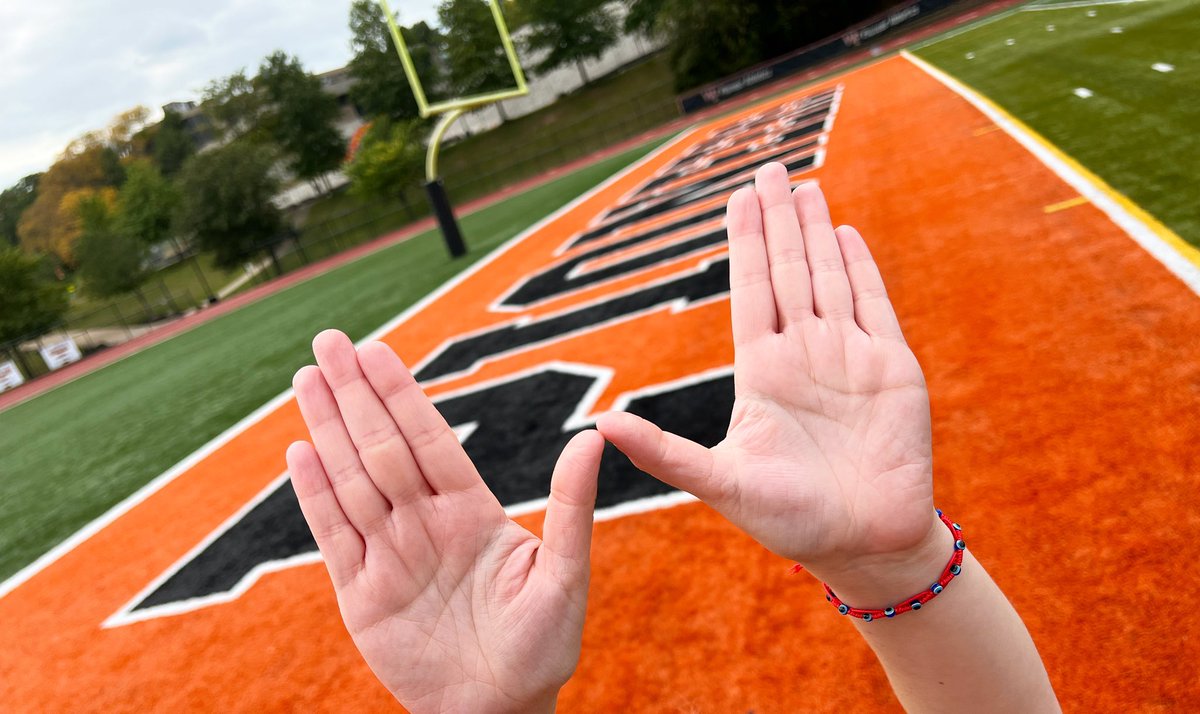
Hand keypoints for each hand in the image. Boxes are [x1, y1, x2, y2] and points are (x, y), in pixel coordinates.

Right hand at [287, 330, 603, 712]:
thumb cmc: (542, 646)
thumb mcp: (565, 576)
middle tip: (328, 339)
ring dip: (328, 428)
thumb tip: (593, 438)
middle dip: (355, 393)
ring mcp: (390, 554)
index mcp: (471, 511)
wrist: (500, 710)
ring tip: (307, 377)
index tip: (377, 349)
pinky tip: (300, 451)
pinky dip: (315, 495)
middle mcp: (425, 522)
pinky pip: (333, 535)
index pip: (430, 438)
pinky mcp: (361, 594)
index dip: (402, 394)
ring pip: (352, 479)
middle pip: (382, 445)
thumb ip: (572, 507)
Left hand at [598, 163, 943, 601]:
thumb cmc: (790, 521)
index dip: (746, 243)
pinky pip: (875, 305)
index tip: (738, 197)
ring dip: (816, 231)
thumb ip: (664, 453)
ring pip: (829, 276)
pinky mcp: (893, 368)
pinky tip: (845, 233)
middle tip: (769, 168)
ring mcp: (848, 356)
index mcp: (762, 372)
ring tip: (804, 186)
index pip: (751, 291)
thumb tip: (599, 428)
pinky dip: (861, 268)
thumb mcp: (719, 483)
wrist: (863, 545)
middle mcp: (803, 354)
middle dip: (778, 219)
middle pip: (788, 270)